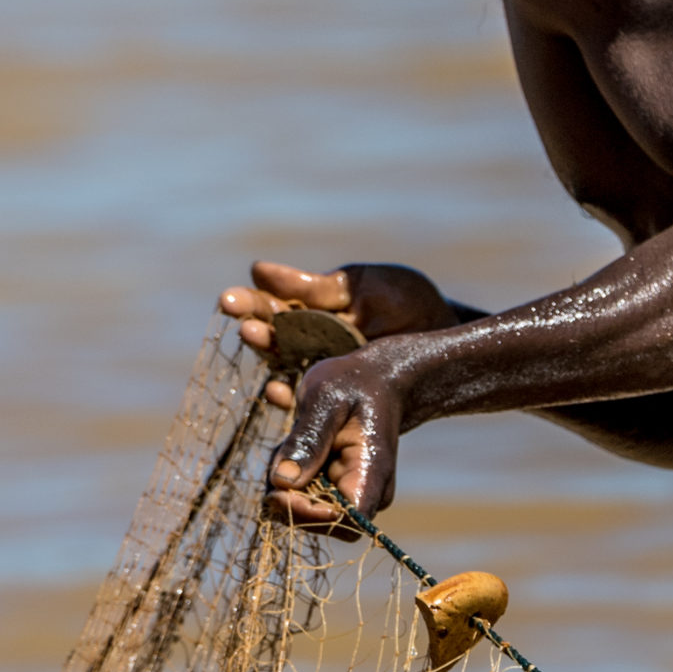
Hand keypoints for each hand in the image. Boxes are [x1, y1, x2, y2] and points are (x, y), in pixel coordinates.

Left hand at [217, 260, 458, 531]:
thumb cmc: (356, 382)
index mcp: (372, 474)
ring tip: (291, 440)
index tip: (279, 487)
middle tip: (281, 451)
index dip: (307, 514)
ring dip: (285, 482)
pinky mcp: (336, 489)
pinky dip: (288, 475)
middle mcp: (367, 493)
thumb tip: (282, 483)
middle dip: (288, 493)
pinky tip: (295, 445)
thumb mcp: (327, 398)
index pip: (345, 522)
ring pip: (305, 510)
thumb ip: (307, 440)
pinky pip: (303, 496)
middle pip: (319, 521)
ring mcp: (353, 493)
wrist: (379, 378)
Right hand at [218, 261, 459, 409]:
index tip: (228, 298)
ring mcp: (322, 370)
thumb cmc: (402, 301)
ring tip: (256, 340)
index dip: (248, 303)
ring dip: (268, 358)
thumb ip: (313, 286)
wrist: (443, 330)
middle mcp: (309, 342)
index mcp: (310, 310)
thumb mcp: (358, 286)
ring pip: (284, 369)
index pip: (270, 306)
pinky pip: (309, 402)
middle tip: (242, 322)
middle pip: (271, 337)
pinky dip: (291, 397)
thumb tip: (258, 269)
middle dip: (254, 328)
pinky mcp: (338, 397)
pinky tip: (278, 387)